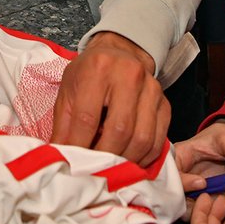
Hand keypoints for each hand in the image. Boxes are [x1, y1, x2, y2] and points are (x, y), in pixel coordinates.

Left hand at [50, 32, 166, 166]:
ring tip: (110, 169)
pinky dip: (143, 158)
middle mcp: (128, 75)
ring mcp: (151, 89)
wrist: (119, 53)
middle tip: (93, 170)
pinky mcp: (165, 103)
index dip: (79, 146)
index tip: (73, 163)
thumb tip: (59, 159)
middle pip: (119, 130)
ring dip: (125, 161)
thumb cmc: (88, 74)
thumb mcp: (68, 91)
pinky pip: (158, 140)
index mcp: (98, 68)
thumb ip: (63, 125)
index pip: (87, 118)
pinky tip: (130, 161)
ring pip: (141, 138)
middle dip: (104, 157)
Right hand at [176, 120, 224, 223]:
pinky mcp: (197, 200)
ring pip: (185, 208)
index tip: (203, 182)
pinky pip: (199, 212)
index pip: (171, 174)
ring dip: (203, 210)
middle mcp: (178, 176)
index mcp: (177, 157)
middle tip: (215, 198)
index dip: (184, 182)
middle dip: (193, 201)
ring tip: (223, 202)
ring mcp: (187, 190)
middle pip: (175, 196)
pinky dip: (211, 213)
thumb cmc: (221, 138)